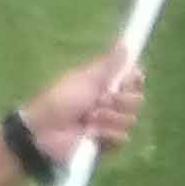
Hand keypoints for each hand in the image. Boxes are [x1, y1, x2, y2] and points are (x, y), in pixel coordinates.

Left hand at [22, 45, 145, 163]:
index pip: (134, 80)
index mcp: (107, 84)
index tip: (127, 78)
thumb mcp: (87, 78)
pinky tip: (90, 132)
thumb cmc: (63, 99)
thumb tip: (125, 42)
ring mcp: (112, 124)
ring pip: (130, 119)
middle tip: (99, 100)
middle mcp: (113, 103)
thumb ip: (109, 64)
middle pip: (137, 99)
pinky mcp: (109, 143)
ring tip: (88, 118)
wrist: (47, 129)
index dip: (134, 79)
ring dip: (109, 117)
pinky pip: (123, 137)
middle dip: (119, 100)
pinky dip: (106, 134)